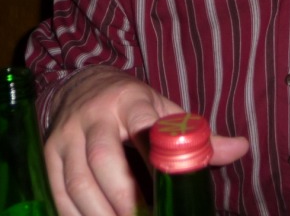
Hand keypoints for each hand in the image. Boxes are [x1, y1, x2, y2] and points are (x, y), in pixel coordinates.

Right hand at [43, 65, 248, 215]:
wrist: (80, 86)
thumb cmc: (131, 104)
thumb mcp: (163, 108)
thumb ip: (197, 134)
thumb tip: (240, 148)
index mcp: (129, 99)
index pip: (143, 122)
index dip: (157, 156)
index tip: (169, 190)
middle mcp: (93, 116)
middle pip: (104, 159)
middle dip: (126, 198)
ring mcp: (67, 136)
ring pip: (78, 183)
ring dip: (101, 215)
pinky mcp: (48, 155)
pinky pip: (59, 194)